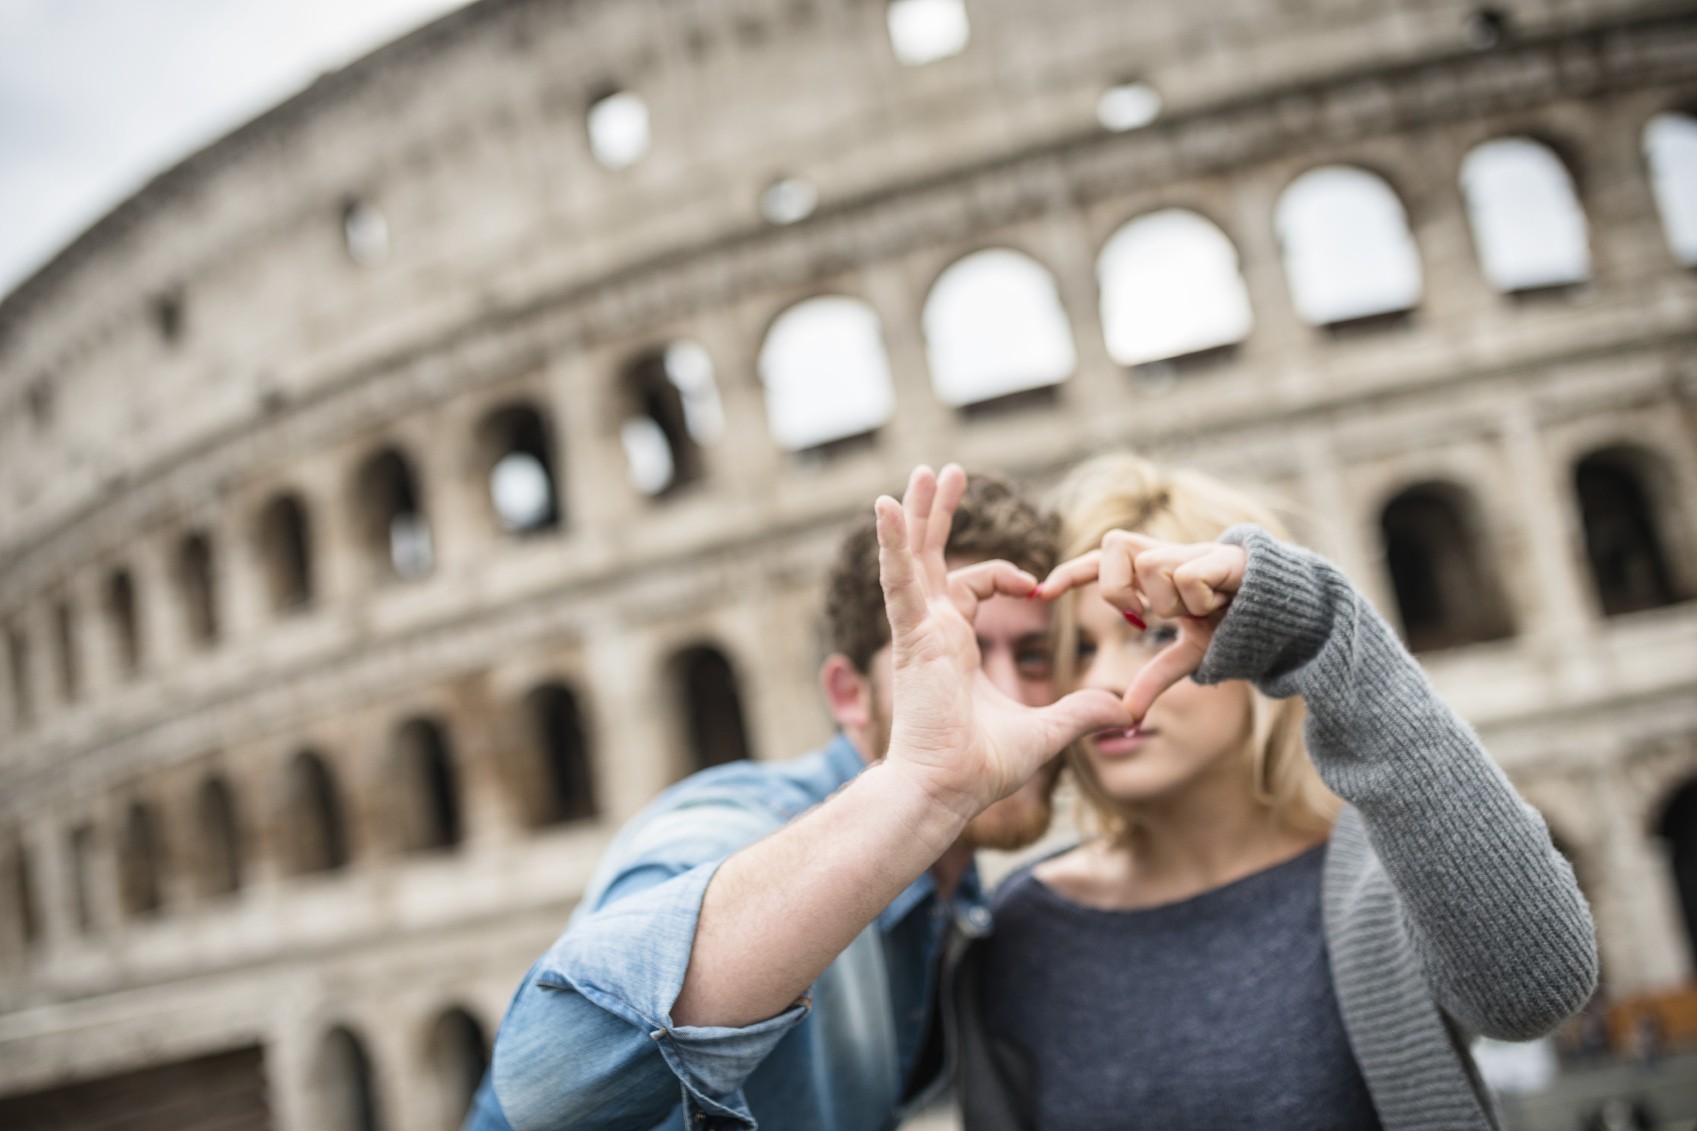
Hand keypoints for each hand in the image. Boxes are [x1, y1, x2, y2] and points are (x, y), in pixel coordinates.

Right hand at [875, 465, 1131, 818]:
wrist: (948, 790)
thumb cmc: (981, 768)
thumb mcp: (1047, 731)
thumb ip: (1082, 712)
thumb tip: (1125, 711)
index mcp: (953, 645)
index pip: (972, 586)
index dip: (1004, 574)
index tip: (1036, 585)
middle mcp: (931, 631)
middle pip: (932, 557)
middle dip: (940, 513)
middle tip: (945, 471)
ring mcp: (918, 631)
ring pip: (913, 558)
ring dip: (918, 513)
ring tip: (923, 470)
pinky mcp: (911, 637)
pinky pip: (899, 581)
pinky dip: (892, 544)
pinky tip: (888, 507)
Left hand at [1038, 531, 1247, 722]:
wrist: (1288, 615)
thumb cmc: (1234, 626)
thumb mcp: (1189, 655)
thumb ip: (1156, 678)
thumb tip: (1128, 718)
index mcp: (1154, 573)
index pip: (1102, 561)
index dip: (1071, 571)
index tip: (1040, 592)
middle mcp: (1169, 553)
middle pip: (1115, 547)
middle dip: (1120, 590)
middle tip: (1143, 617)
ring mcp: (1195, 551)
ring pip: (1149, 564)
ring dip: (1167, 599)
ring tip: (1197, 611)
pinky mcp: (1224, 554)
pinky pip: (1187, 575)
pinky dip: (1197, 598)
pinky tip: (1218, 604)